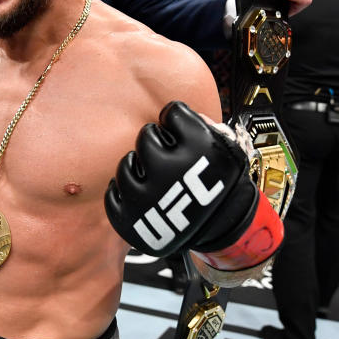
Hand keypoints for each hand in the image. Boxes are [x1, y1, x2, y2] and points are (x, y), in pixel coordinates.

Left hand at [105, 102, 273, 266]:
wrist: (223, 226)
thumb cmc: (220, 184)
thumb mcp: (225, 147)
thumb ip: (201, 124)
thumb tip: (172, 113)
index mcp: (197, 148)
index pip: (172, 112)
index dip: (177, 122)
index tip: (180, 133)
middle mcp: (169, 170)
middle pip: (146, 135)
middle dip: (156, 142)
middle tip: (167, 156)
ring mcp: (146, 196)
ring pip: (126, 163)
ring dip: (139, 167)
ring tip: (155, 178)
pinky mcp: (130, 218)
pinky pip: (113, 193)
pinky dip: (124, 192)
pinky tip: (142, 192)